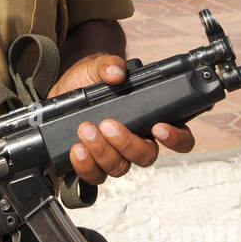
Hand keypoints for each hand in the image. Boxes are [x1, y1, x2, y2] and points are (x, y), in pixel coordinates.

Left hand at [47, 52, 195, 186]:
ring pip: (120, 168)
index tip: (158, 127)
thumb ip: (108, 65)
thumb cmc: (86, 80)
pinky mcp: (92, 163)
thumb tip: (116, 73)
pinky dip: (86, 166)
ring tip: (85, 129)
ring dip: (102, 151)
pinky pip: (95, 176)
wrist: (60, 91)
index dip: (176, 138)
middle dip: (127, 143)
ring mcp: (114, 155)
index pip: (179, 138)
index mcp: (150, 119)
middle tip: (107, 124)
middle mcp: (136, 141)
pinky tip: (77, 149)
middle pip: (146, 157)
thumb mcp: (96, 66)